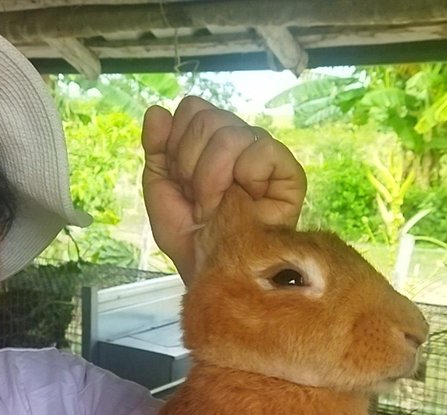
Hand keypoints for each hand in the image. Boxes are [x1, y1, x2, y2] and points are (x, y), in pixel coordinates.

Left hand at [141, 96, 305, 282]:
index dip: (176, 144)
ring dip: (211, 178)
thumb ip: (157, 150)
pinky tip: (245, 200)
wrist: (215, 275)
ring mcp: (265, 155)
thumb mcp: (162, 193)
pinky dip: (244, 177)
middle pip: (206, 116)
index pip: (193, 108)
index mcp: (210, 143)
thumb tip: (156, 111)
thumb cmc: (193, 240)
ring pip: (229, 133)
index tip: (181, 183)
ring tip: (217, 207)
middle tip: (199, 201)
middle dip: (190, 165)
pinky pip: (261, 149)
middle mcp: (240, 142)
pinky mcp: (289, 173)